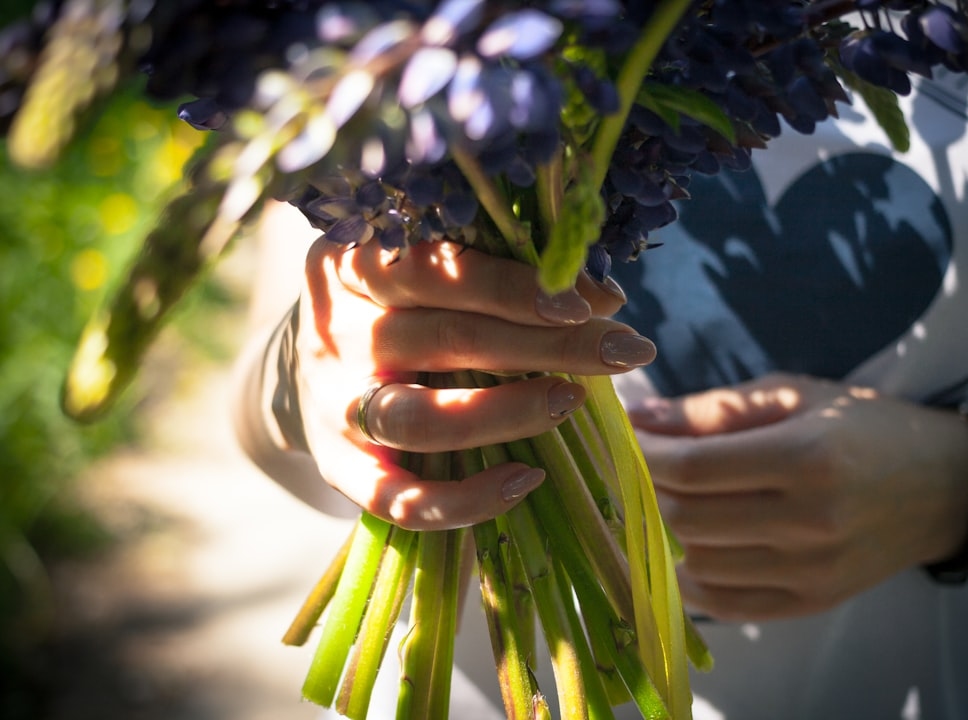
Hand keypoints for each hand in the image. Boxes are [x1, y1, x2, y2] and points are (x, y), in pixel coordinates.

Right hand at [293, 236, 653, 529]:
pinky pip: (399, 498)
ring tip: (572, 401)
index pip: (438, 269)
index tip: (593, 302)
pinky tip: (527, 480)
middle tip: (624, 351)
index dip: (517, 287)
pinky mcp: (339, 469)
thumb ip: (493, 275)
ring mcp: (332, 406)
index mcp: (351, 263)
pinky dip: (464, 499)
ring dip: (505, 412)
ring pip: (418, 418)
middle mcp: (334, 332)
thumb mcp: (421, 273)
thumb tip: (604, 298)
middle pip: (444, 338)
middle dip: (545, 345)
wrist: (306, 370)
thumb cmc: (396, 308)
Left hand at [627, 374, 967, 620]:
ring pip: (699, 563)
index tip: (624, 440)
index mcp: (808, 456)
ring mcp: (813, 570)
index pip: (694, 467)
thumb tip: (638, 418)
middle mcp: (811, 520)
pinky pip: (727, 605)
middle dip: (646, 490)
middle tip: (633, 469)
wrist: (945, 486)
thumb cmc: (863, 426)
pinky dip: (691, 580)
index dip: (645, 455)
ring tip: (658, 502)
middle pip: (690, 517)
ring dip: (664, 533)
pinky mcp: (813, 602)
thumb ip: (712, 410)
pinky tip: (683, 549)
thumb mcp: (792, 397)